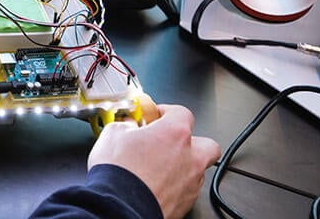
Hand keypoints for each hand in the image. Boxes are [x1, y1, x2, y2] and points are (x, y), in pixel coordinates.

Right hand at [88, 104, 220, 218]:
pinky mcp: (186, 204)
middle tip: (170, 143)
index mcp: (175, 133)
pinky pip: (188, 190)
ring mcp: (191, 182)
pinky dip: (176, 187)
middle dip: (192, 143)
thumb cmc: (120, 173)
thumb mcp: (112, 136)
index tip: (155, 116)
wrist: (120, 207)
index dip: (167, 112)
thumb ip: (125, 125)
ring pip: (198, 170)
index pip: (182, 113)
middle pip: (207, 144)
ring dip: (183, 166)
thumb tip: (125, 126)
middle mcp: (190, 157)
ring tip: (160, 167)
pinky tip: (157, 186)